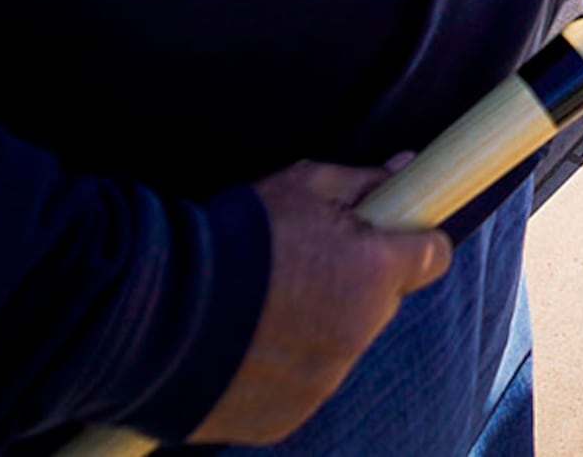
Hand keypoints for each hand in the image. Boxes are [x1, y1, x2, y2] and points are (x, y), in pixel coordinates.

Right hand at [189, 161, 451, 445]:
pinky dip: (282, 369)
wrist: (150, 312)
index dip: (412, 243)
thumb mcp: (300, 189)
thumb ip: (362, 183)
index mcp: (376, 273)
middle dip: (354, 284)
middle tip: (300, 268)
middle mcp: (360, 332)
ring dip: (317, 328)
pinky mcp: (287, 417)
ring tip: (259, 309)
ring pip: (341, 345)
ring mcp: (324, 380)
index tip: (387, 238)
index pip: (432, 256)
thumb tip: (405, 165)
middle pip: (380, 303)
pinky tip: (243, 347)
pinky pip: (302, 386)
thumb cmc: (232, 239)